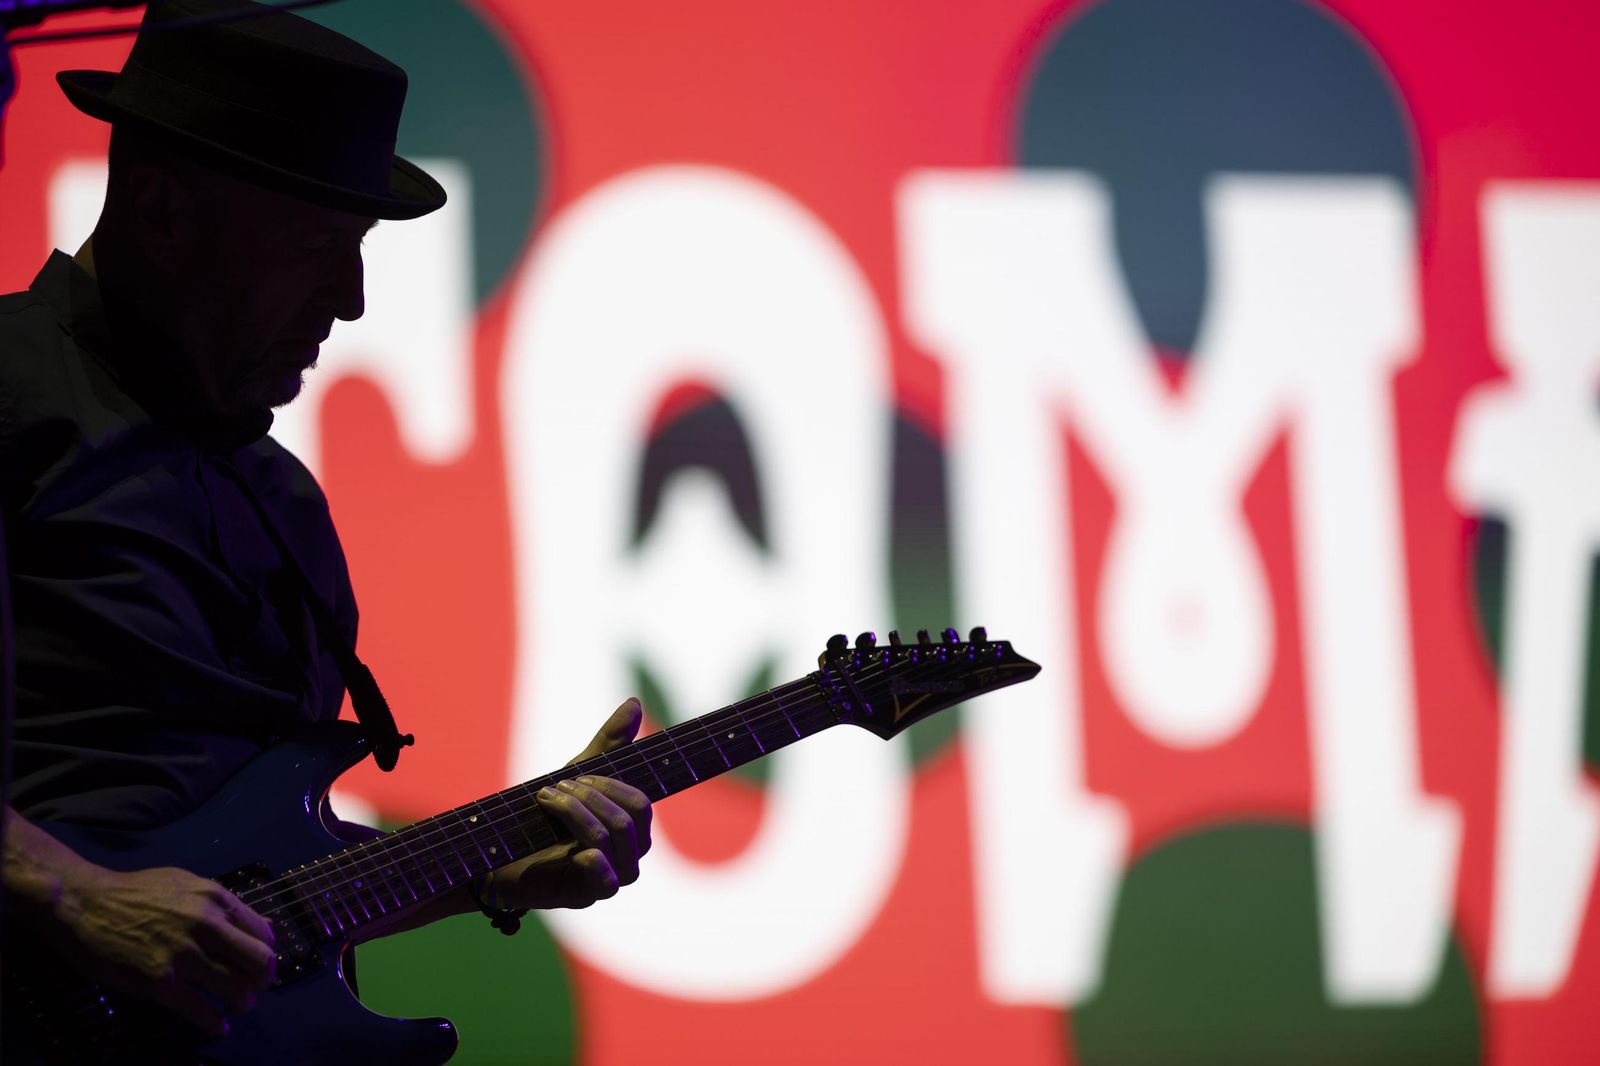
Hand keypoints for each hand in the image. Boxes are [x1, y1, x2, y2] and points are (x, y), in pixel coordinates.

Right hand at [52, 863, 276, 1038]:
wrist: (85, 903)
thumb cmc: (135, 892)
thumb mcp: (188, 884)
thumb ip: (224, 906)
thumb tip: (263, 925)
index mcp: (216, 899)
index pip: (264, 934)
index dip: (267, 955)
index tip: (259, 966)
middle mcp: (207, 925)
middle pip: (259, 963)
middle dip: (262, 982)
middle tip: (254, 989)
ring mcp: (183, 955)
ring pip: (235, 988)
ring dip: (242, 1003)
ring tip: (236, 1007)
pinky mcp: (159, 982)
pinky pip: (198, 1009)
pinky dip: (213, 1022)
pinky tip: (216, 1027)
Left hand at [488, 697, 653, 909]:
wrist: (496, 854)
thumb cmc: (540, 817)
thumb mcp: (575, 776)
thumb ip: (609, 744)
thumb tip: (635, 703)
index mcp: (632, 829)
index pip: (641, 802)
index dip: (610, 785)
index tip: (576, 775)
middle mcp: (629, 855)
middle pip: (630, 818)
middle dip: (591, 795)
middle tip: (556, 789)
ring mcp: (610, 877)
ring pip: (610, 837)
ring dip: (574, 813)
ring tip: (545, 802)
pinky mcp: (586, 895)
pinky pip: (606, 879)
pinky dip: (591, 860)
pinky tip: (572, 852)